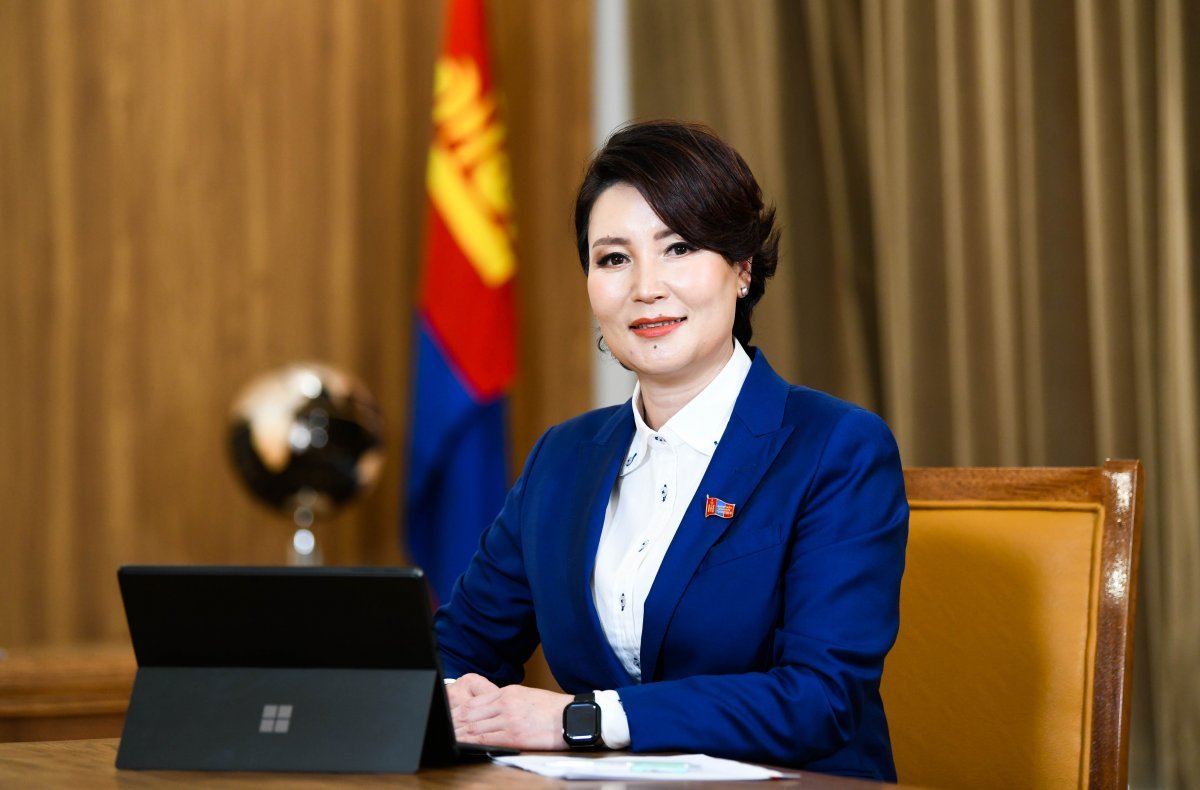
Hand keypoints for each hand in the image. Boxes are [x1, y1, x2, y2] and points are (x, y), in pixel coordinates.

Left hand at [447, 673, 572, 749]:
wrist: (572, 717)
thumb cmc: (553, 709)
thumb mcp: (527, 696)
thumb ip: (507, 702)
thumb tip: (491, 710)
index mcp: (508, 693)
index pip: (475, 702)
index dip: (458, 711)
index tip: (449, 717)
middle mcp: (505, 704)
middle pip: (471, 713)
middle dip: (454, 722)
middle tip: (442, 728)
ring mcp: (508, 719)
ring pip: (475, 726)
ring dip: (459, 733)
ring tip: (448, 737)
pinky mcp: (514, 735)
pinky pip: (486, 739)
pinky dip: (471, 742)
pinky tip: (464, 745)